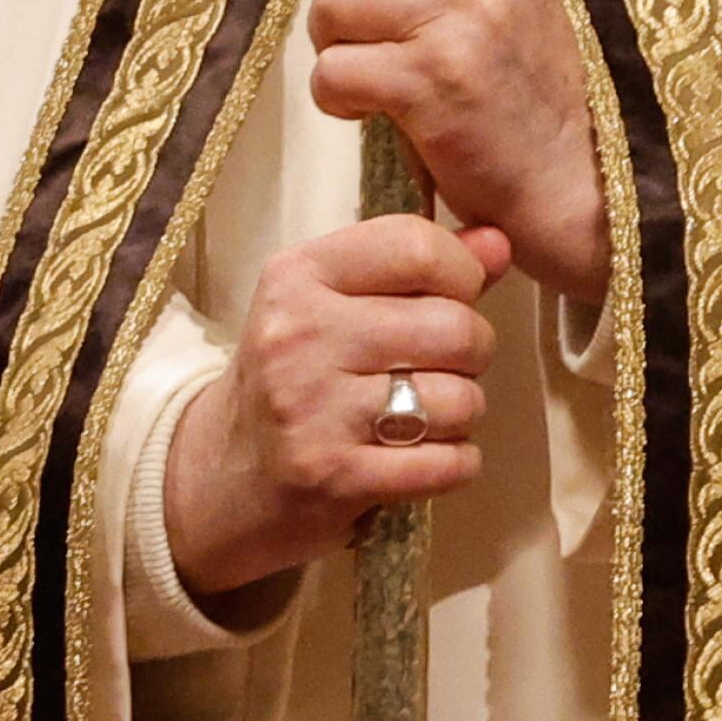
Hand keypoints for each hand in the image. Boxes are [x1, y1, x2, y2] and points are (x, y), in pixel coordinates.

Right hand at [162, 217, 509, 605]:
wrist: (220, 477)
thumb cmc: (294, 374)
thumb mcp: (333, 302)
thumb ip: (420, 268)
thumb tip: (501, 242)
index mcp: (299, 274)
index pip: (415, 246)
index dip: (462, 272)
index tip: (457, 296)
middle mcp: (301, 335)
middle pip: (452, 325)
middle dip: (474, 348)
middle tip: (450, 364)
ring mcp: (315, 410)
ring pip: (458, 398)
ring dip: (464, 411)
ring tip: (434, 412)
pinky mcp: (335, 478)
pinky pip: (447, 463)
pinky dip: (457, 462)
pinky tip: (430, 455)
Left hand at [308, 0, 608, 304]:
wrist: (569, 175)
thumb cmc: (516, 71)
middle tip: (374, 16)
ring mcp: (463, 11)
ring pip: (326, 2)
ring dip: (336, 43)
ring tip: (385, 64)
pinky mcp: (434, 79)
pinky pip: (331, 70)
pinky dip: (339, 97)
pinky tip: (379, 106)